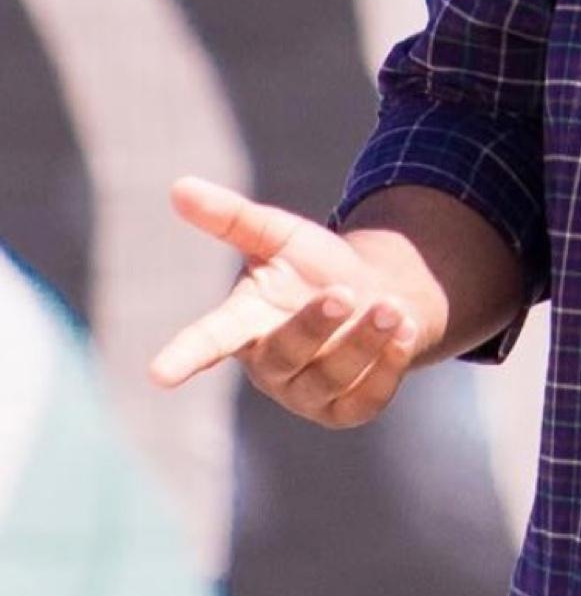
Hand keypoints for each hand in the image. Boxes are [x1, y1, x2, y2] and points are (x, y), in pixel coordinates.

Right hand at [148, 176, 418, 426]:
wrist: (376, 294)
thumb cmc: (315, 268)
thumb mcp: (280, 236)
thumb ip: (232, 218)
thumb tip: (179, 186)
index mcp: (244, 325)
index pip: (208, 341)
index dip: (184, 356)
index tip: (159, 374)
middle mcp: (271, 366)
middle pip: (283, 354)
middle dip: (316, 324)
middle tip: (345, 292)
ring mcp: (308, 393)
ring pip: (330, 378)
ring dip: (364, 342)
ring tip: (392, 307)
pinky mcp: (348, 409)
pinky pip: (367, 398)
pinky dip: (390, 365)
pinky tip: (407, 330)